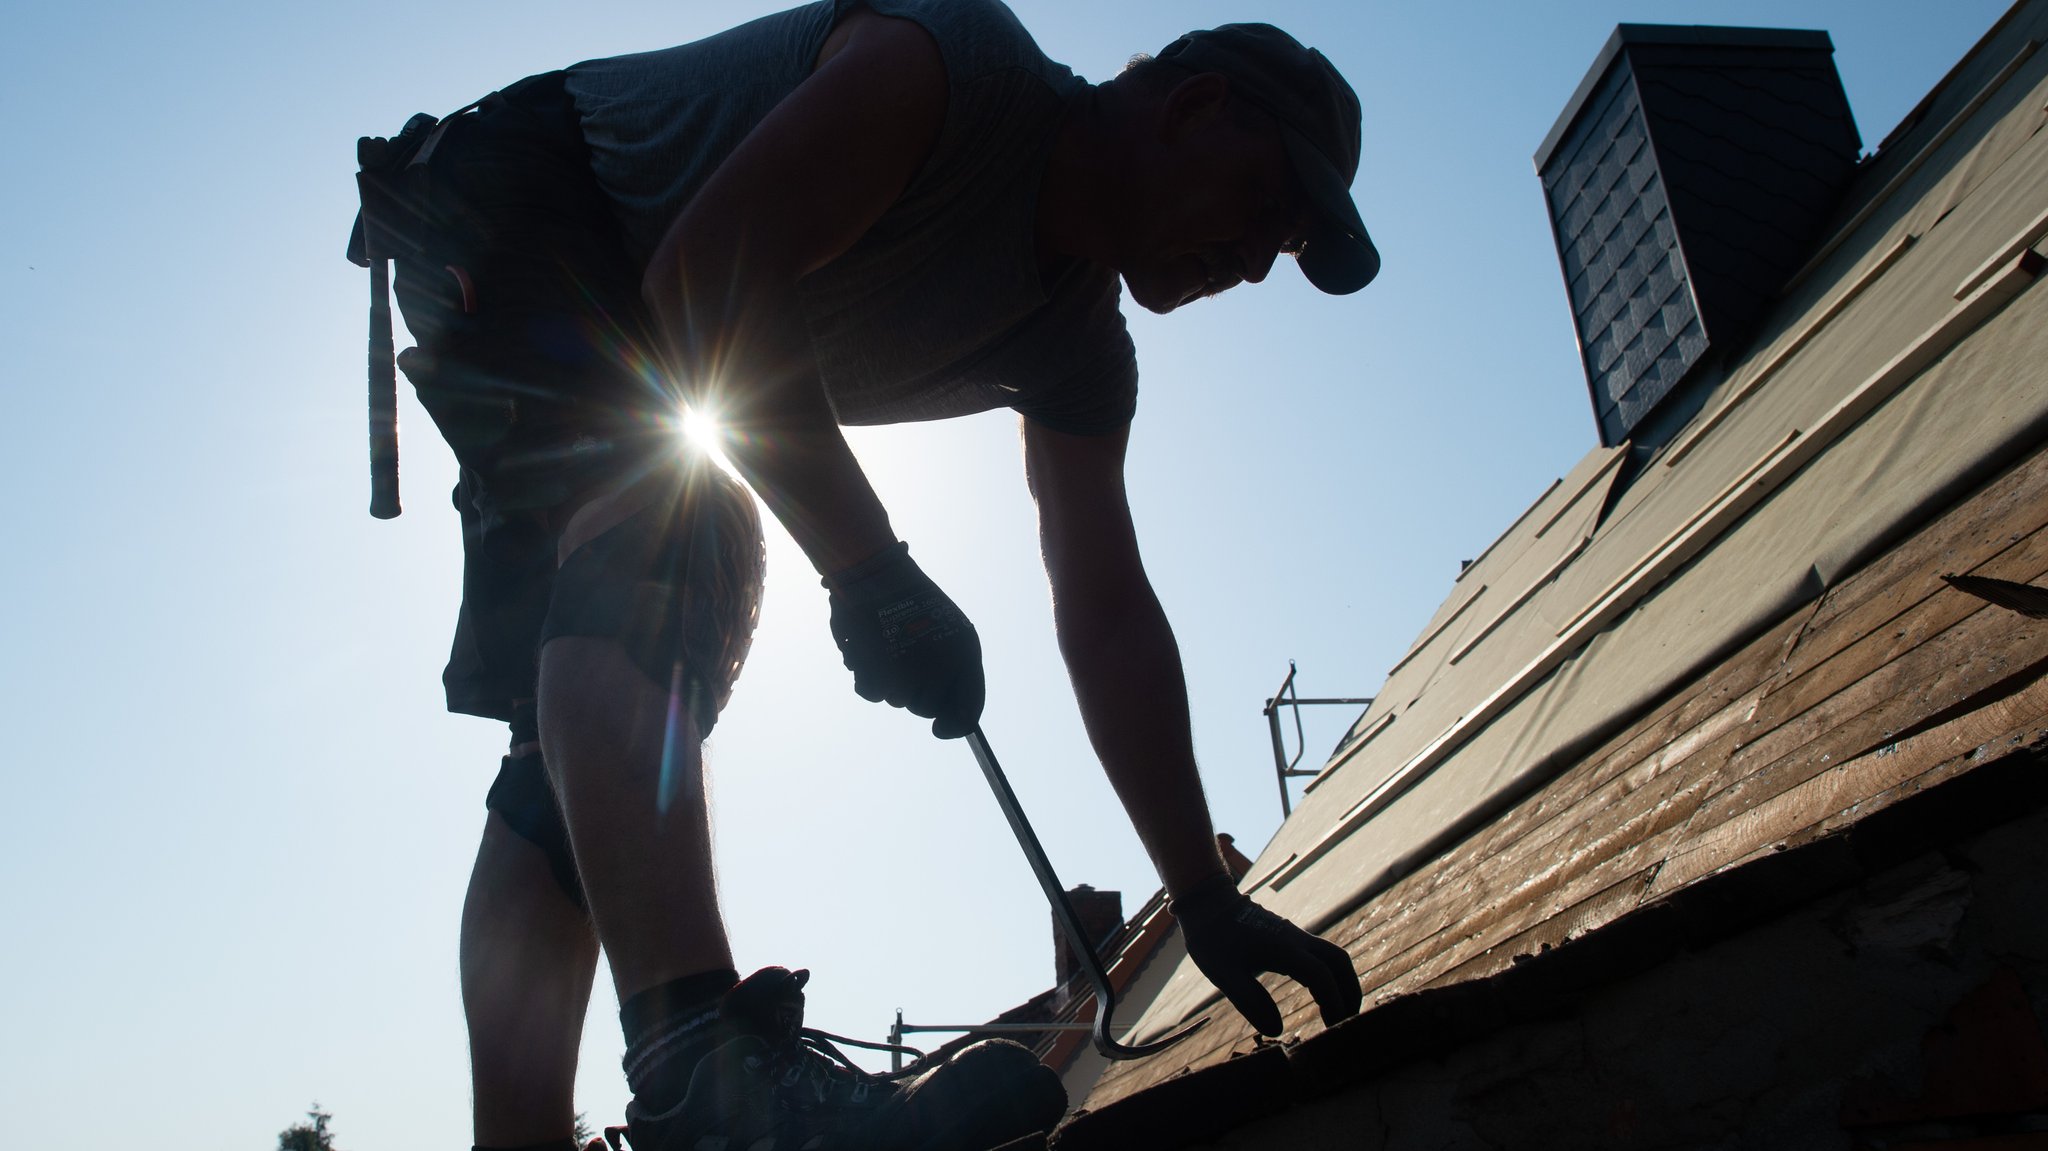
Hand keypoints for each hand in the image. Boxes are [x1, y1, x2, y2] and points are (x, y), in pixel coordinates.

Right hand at [824, 541, 984, 737]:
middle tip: (907, 661)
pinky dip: (869, 677)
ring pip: (899, 701)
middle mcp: (941, 669)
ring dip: (892, 681)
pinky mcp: (877, 673)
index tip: (941, 731)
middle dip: (917, 691)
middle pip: (928, 708)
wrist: (875, 573)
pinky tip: (869, 651)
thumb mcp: (949, 629)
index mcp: (965, 654)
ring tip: (889, 646)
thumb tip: (949, 720)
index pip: (968, 708)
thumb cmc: (912, 600)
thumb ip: (956, 671)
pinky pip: (874, 693)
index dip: (957, 726)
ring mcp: (909, 673)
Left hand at [1172, 875, 1360, 1035]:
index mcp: (1283, 948)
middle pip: (1339, 962)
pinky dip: (1329, 976)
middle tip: (1347, 1022)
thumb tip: (1277, 1031)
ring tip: (1338, 1014)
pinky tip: (1320, 996)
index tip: (1333, 1029)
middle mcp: (1296, 939)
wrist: (1208, 902)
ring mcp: (1295, 936)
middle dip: (1349, 992)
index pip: (1321, 976)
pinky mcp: (1290, 937)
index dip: (1333, 1003)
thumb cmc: (1212, 938)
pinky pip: (1321, 955)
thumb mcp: (1223, 973)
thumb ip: (1249, 1001)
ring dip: (1342, 983)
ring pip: (1333, 956)